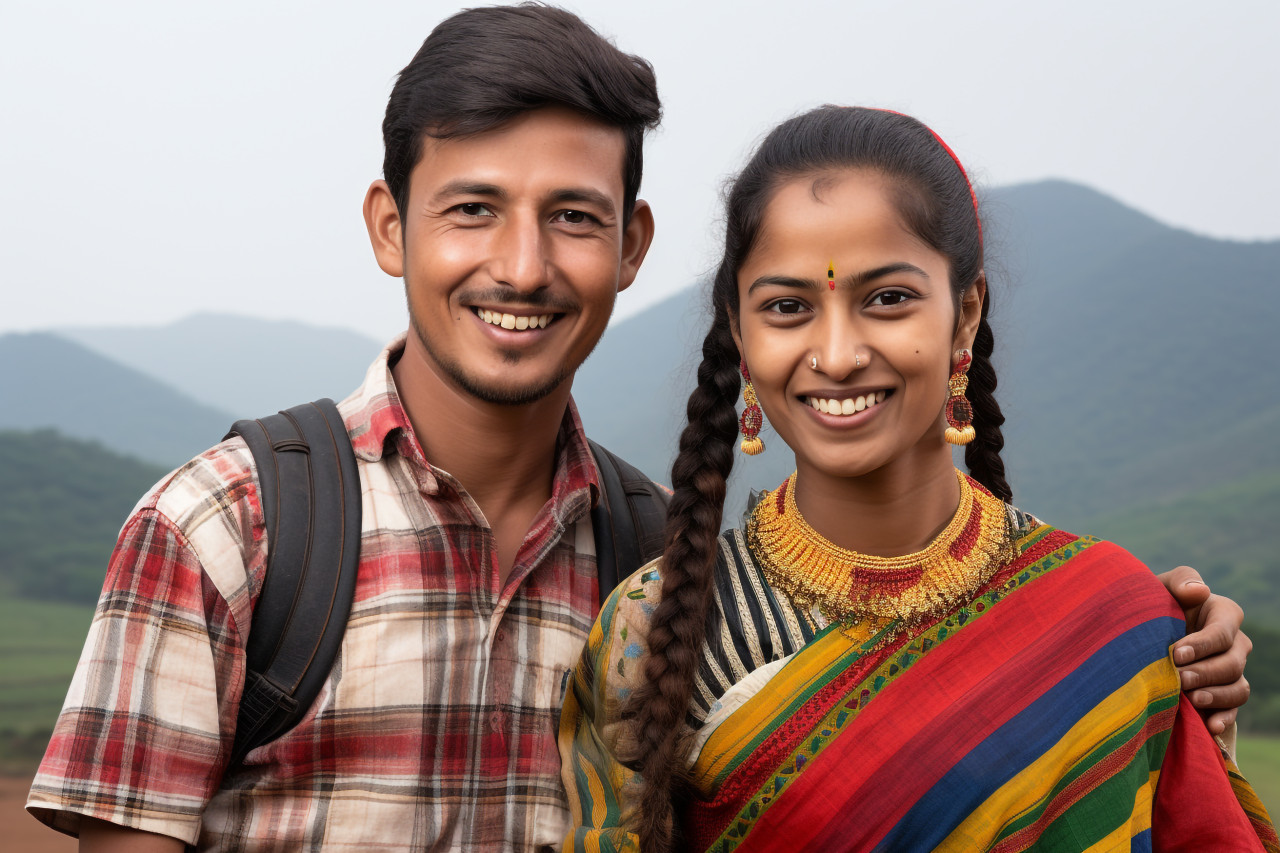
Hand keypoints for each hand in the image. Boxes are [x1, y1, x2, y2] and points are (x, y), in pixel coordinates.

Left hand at [1157, 565, 1250, 733]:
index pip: (1223, 632)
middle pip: (1232, 663)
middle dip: (1205, 672)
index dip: (1202, 644)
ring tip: (1191, 700)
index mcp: (1223, 614)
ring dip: (1215, 696)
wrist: (1135, 636)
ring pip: (1238, 688)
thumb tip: (1200, 590)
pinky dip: (1223, 719)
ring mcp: (1229, 672)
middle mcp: (1234, 644)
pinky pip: (1233, 710)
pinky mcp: (1220, 695)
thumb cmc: (1149, 605)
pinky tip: (1208, 726)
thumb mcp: (1158, 587)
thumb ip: (1180, 580)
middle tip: (1177, 679)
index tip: (1175, 653)